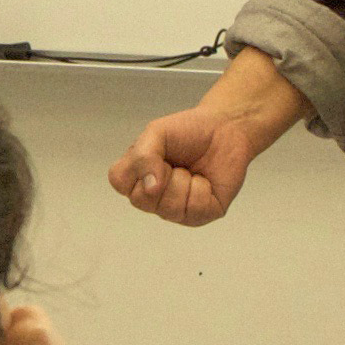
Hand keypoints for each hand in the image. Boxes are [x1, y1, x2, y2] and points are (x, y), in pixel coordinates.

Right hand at [113, 54, 302, 228]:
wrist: (225, 129)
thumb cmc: (188, 132)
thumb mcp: (157, 133)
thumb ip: (143, 156)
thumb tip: (151, 188)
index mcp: (137, 178)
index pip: (120, 182)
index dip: (139, 165)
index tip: (156, 152)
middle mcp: (153, 199)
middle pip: (143, 200)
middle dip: (164, 174)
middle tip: (175, 162)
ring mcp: (175, 211)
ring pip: (170, 208)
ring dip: (184, 181)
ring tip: (191, 171)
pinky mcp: (200, 215)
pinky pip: (196, 209)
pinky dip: (203, 189)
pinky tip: (205, 181)